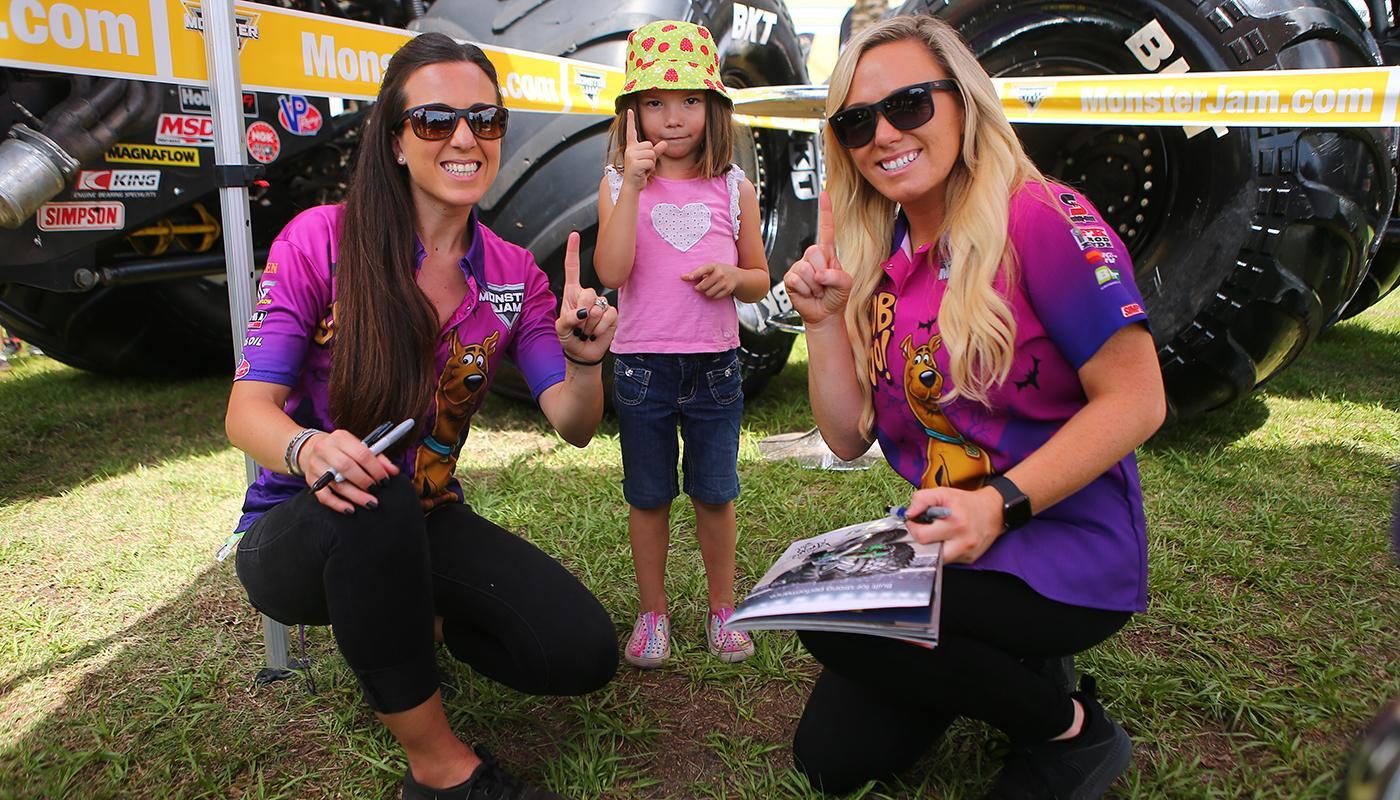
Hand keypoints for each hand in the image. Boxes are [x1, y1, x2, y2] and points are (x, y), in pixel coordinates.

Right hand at [298, 429, 399, 512]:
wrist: (309, 448)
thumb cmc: (340, 449)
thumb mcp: (357, 446)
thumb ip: (377, 457)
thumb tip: (394, 471)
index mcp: (340, 437)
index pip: (361, 453)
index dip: (375, 468)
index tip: (385, 479)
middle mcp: (325, 449)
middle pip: (346, 467)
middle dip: (364, 481)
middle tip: (376, 489)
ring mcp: (316, 465)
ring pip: (336, 483)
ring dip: (356, 495)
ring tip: (371, 503)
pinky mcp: (310, 480)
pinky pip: (323, 495)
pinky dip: (337, 504)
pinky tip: (350, 509)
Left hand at [555, 230, 616, 362]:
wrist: (582, 353)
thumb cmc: (569, 337)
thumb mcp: (561, 328)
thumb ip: (569, 318)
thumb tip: (585, 313)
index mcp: (572, 293)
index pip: (573, 269)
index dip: (573, 251)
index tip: (574, 234)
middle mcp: (588, 295)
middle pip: (588, 293)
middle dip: (582, 311)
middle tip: (578, 325)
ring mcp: (601, 304)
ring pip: (599, 307)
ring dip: (590, 324)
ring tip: (585, 331)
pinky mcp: (612, 315)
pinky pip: (609, 316)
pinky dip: (601, 328)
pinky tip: (595, 334)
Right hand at [622, 109, 667, 190]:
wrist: (632, 185)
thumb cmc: (640, 172)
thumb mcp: (649, 160)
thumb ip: (656, 151)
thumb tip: (665, 143)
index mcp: (632, 147)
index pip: (631, 132)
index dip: (631, 121)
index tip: (629, 110)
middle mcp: (630, 149)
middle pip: (650, 145)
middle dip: (652, 156)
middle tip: (645, 164)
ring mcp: (630, 156)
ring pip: (651, 153)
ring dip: (651, 163)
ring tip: (644, 168)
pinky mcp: (634, 164)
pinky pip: (650, 162)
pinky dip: (650, 168)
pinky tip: (643, 172)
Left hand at [681, 263, 741, 298]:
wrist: (737, 276)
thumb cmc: (719, 271)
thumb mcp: (710, 268)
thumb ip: (697, 272)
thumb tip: (683, 277)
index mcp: (714, 266)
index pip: (703, 270)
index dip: (695, 274)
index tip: (687, 277)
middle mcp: (720, 274)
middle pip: (703, 286)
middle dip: (698, 288)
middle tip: (698, 286)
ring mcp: (725, 282)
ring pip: (708, 293)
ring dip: (705, 292)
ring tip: (708, 287)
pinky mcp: (728, 290)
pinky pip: (714, 297)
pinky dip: (712, 295)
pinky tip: (714, 290)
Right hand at [783, 191, 851, 326]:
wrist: (824, 314)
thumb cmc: (836, 296)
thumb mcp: (846, 284)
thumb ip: (837, 276)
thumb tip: (819, 275)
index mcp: (827, 252)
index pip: (826, 228)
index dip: (825, 211)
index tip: (824, 193)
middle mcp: (812, 256)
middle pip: (814, 252)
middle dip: (822, 271)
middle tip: (824, 284)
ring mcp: (799, 266)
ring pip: (805, 268)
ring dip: (814, 285)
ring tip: (817, 290)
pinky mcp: (789, 278)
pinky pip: (796, 280)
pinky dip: (805, 290)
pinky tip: (807, 293)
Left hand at [903, 485, 1005, 563]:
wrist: (994, 510)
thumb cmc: (967, 503)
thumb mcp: (944, 493)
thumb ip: (922, 499)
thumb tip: (908, 513)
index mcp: (955, 522)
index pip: (921, 535)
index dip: (913, 528)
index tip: (915, 522)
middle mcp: (962, 540)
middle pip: (927, 550)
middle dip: (922, 539)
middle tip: (925, 530)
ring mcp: (967, 552)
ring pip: (937, 559)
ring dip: (932, 548)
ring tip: (937, 535)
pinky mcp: (970, 559)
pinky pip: (949, 560)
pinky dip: (944, 551)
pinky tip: (949, 540)